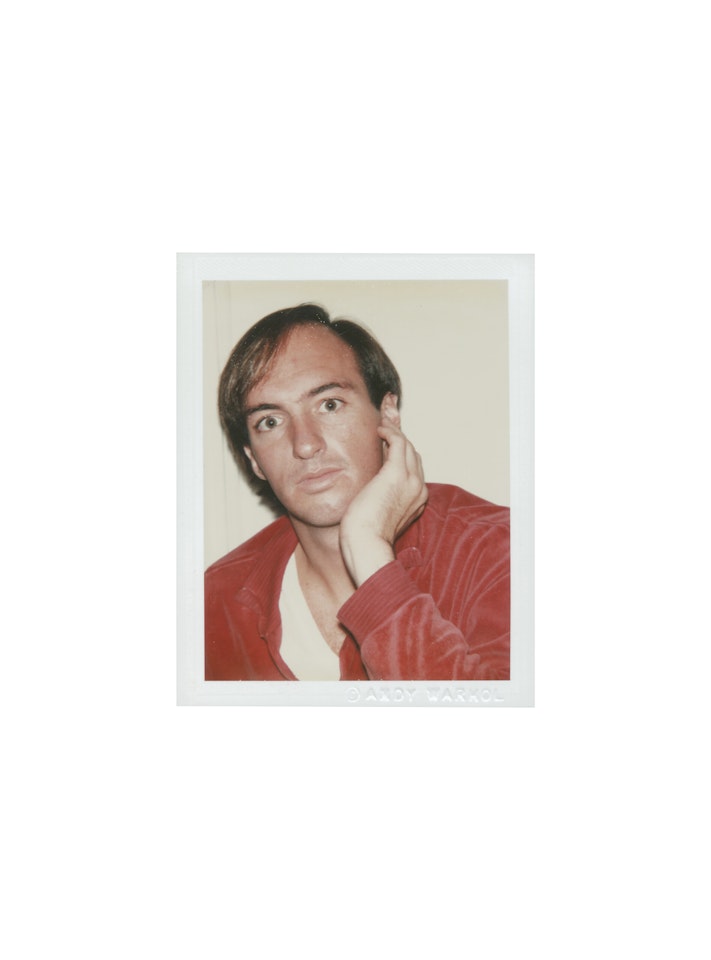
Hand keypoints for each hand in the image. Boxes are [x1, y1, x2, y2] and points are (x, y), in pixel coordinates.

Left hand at [339, 416, 427, 586]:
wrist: (366, 545)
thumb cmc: (365, 536)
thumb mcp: (377, 512)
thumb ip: (379, 497)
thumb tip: (370, 489)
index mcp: (416, 499)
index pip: (413, 467)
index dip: (402, 450)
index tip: (391, 438)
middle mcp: (419, 488)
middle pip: (413, 453)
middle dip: (401, 436)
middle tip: (388, 420)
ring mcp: (410, 480)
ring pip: (407, 445)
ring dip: (395, 430)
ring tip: (381, 422)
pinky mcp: (397, 474)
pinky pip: (398, 441)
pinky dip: (390, 431)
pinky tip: (379, 429)